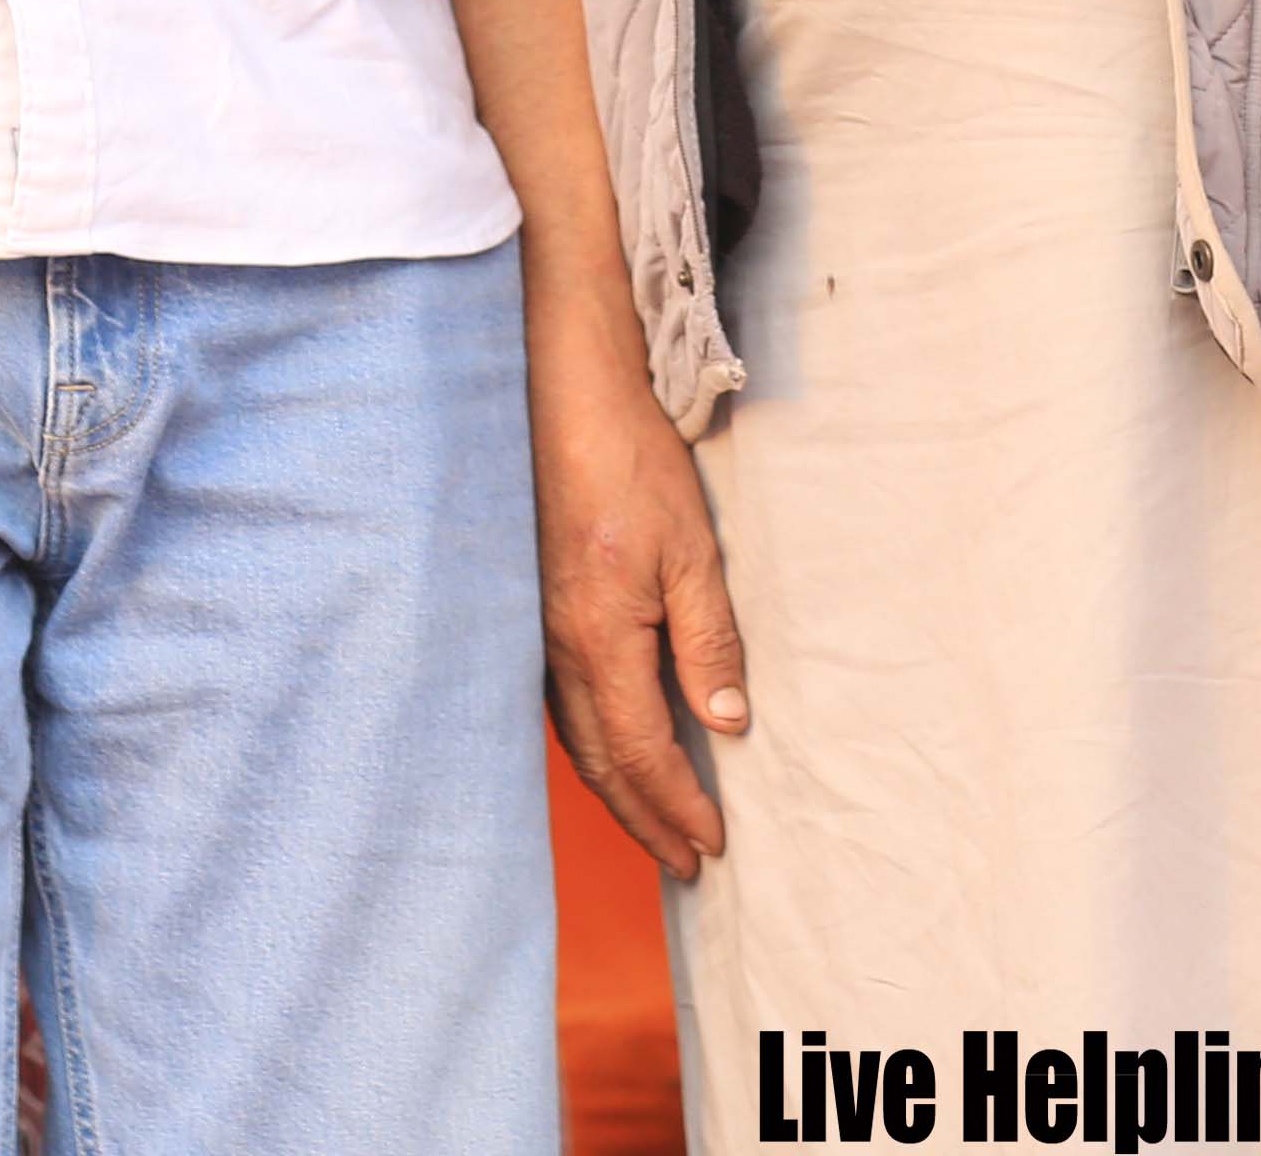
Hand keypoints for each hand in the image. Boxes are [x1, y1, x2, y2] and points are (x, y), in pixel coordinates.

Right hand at [533, 322, 746, 878]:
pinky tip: (610, 749)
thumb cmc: (630, 465)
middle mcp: (558, 648)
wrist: (563, 398)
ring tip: (654, 822)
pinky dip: (591, 746)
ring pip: (574, 738)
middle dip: (645, 818)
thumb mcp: (693, 553)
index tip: (714, 844)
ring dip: (617, 789)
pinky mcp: (533, 609)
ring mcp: (537, 630)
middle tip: (686, 862)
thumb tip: (727, 724)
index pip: (641, 751)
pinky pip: (559, 704)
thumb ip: (710, 643)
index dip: (678, 804)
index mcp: (600, 639)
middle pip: (599, 761)